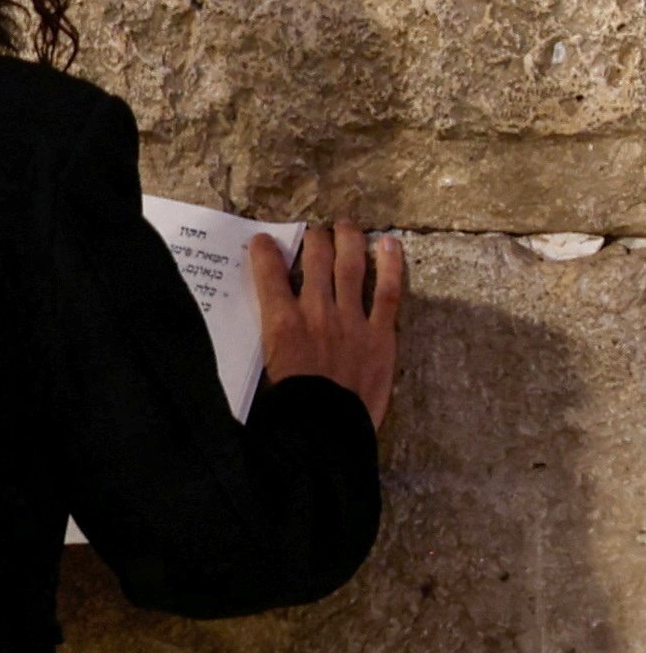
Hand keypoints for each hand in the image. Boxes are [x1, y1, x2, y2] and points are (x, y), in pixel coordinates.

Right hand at [252, 218, 407, 429]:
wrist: (325, 428)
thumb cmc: (289, 407)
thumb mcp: (262, 370)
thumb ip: (266, 342)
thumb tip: (266, 329)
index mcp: (281, 323)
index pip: (268, 275)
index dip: (263, 252)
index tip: (261, 240)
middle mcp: (316, 311)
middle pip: (314, 261)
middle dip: (312, 240)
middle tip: (313, 230)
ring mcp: (352, 319)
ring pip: (350, 266)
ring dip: (347, 240)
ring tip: (345, 225)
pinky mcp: (381, 332)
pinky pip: (388, 291)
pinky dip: (390, 264)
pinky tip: (389, 244)